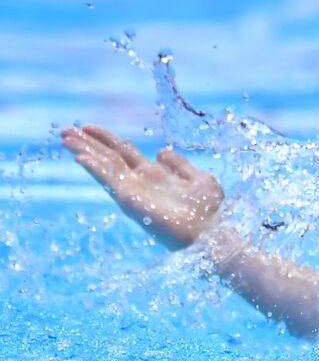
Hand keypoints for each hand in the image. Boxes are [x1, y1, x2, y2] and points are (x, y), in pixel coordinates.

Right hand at [61, 125, 222, 250]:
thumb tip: (161, 152)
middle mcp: (141, 182)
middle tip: (66, 129)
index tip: (88, 126)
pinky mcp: (132, 201)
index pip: (124, 152)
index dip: (107, 139)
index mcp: (155, 175)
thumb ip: (180, 165)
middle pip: (109, 157)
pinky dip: (95, 169)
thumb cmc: (209, 210)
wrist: (211, 233)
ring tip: (65, 139)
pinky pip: (110, 181)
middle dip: (88, 143)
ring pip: (105, 166)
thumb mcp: (198, 179)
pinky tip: (80, 158)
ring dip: (85, 152)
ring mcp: (134, 192)